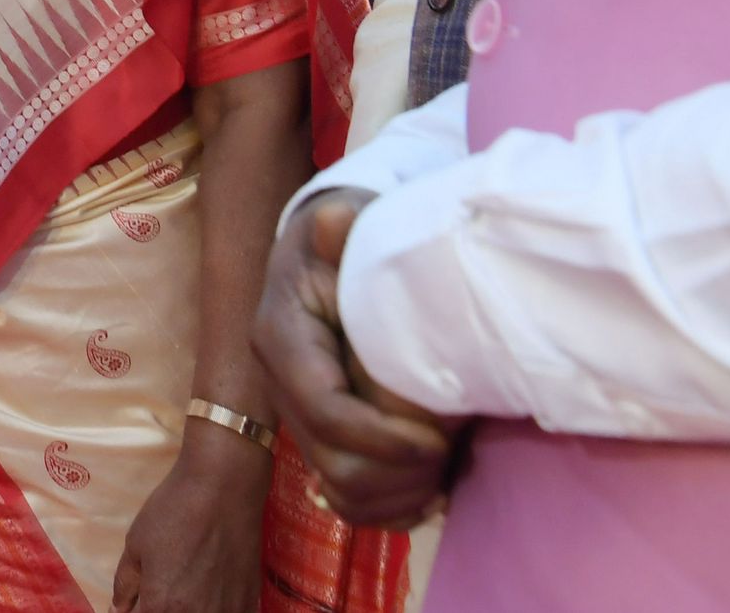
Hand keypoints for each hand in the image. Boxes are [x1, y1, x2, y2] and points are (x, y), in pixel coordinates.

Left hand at [111, 426, 267, 612]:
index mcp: (160, 606)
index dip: (134, 611)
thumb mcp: (136, 545)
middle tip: (162, 588)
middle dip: (158, 609)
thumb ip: (125, 585)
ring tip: (186, 587)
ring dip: (186, 609)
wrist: (224, 489)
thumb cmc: (175, 512)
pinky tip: (209, 592)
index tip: (136, 601)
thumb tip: (118, 609)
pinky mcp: (248, 605)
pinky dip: (214, 609)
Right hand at [250, 192, 460, 528]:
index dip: (383, 438)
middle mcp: (280, 383)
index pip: (325, 410)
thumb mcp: (345, 225)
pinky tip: (429, 493)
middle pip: (331, 461)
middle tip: (449, 457)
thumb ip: (343, 229)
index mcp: (280, 337)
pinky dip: (387, 509)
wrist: (331, 254)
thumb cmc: (348, 239)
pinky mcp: (316, 436)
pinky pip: (342, 499)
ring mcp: (295, 414)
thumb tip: (334, 220)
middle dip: (397, 473)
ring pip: (336, 491)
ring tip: (443, 478)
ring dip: (394, 497)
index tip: (438, 438)